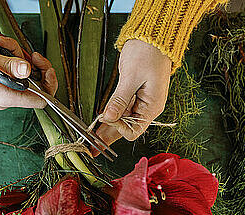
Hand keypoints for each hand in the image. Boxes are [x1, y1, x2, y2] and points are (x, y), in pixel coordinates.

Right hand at [0, 35, 56, 109]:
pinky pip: (10, 69)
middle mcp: (5, 98)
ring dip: (16, 54)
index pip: (41, 100)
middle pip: (34, 82)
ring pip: (22, 72)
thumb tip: (28, 69)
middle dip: (30, 61)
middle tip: (21, 49)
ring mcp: (1, 91)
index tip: (44, 65)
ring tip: (1, 43)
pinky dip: (7, 55)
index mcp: (5, 98)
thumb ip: (9, 65)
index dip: (48, 83)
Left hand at [93, 40, 171, 154]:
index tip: (107, 118)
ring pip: (121, 121)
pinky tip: (99, 124)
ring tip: (91, 140)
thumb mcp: (132, 77)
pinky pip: (120, 110)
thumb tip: (109, 117)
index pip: (134, 130)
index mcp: (152, 106)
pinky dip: (109, 116)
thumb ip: (120, 99)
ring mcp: (139, 101)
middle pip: (125, 129)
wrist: (153, 36)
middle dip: (108, 137)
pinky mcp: (132, 94)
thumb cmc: (148, 53)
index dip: (119, 128)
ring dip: (107, 129)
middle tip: (91, 148)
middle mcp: (147, 107)